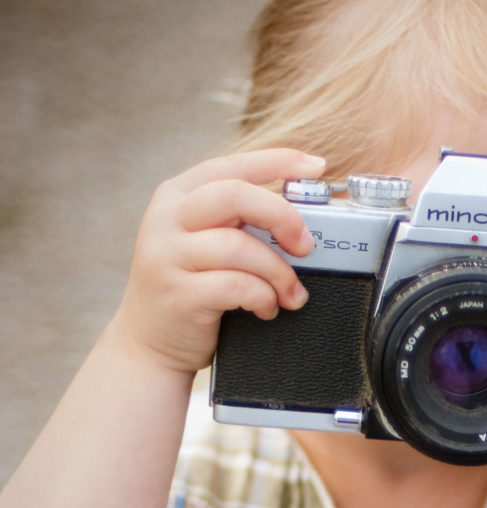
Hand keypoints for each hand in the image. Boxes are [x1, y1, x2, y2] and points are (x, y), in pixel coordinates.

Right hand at [110, 147, 327, 377]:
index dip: (279, 162)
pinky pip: (237, 286)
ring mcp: (168, 255)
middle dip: (282, 216)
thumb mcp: (206, 243)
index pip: (233, 166)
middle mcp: (167, 217)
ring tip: (289, 294)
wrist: (149, 345)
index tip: (316, 168)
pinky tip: (265, 308)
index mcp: (178, 194)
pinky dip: (263, 298)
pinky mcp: (178, 293)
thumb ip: (239, 222)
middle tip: (306, 246)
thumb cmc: (190, 290)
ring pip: (239, 245)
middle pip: (235, 195)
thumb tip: (303, 219)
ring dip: (278, 272)